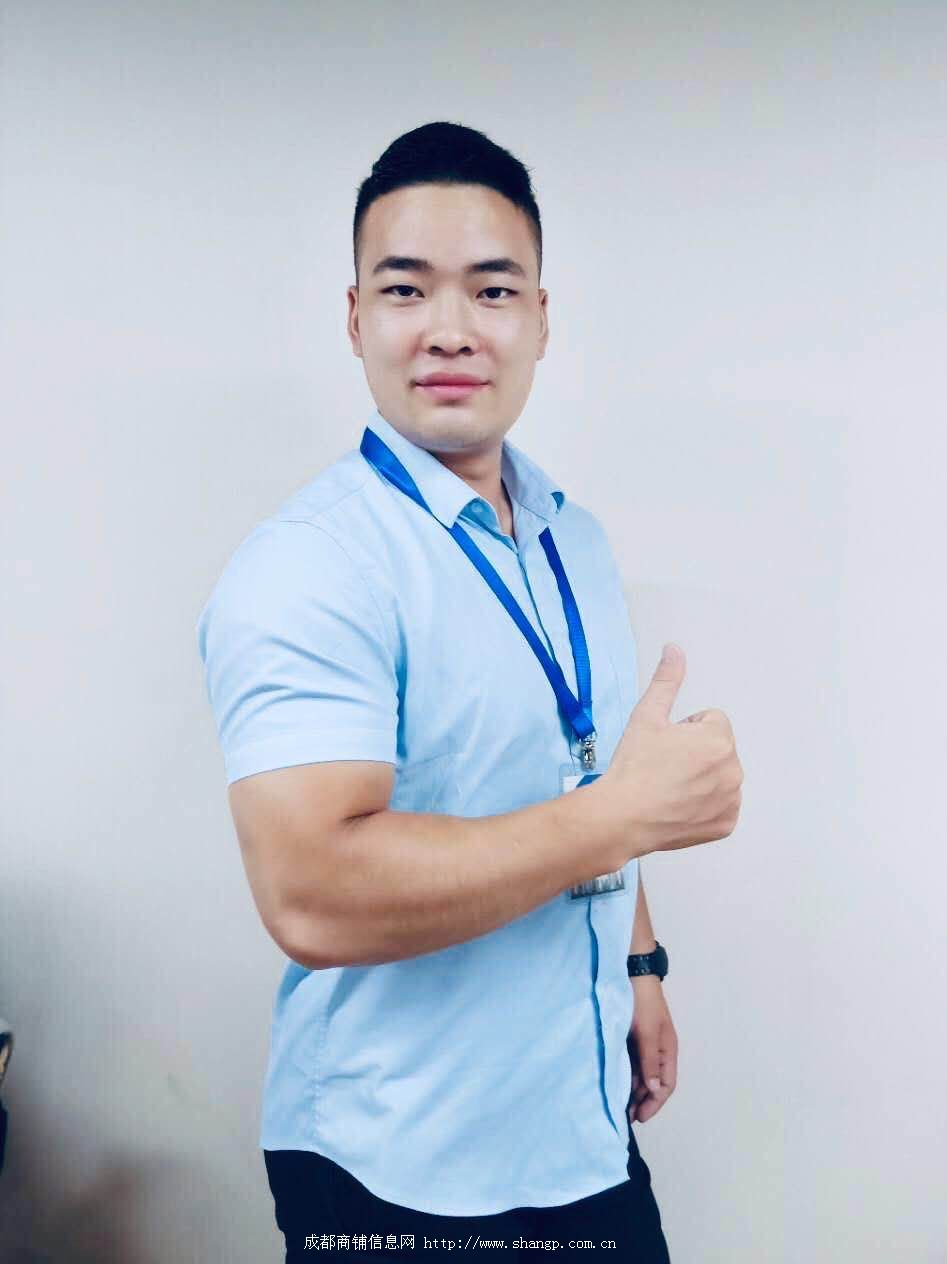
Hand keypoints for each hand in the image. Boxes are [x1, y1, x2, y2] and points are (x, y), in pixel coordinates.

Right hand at [599, 643, 743, 858]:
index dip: (684, 730)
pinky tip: (679, 806)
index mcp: (719, 740)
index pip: (711, 721)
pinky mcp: (726, 823)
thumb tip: (674, 650)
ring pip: (718, 776)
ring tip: (669, 788)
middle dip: (695, 753)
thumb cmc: (634, 768)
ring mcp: (731, 800)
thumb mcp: (647, 716)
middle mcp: (733, 771)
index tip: (665, 746)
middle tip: (664, 767)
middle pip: (716, 749)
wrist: (622, 817)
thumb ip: (667, 680)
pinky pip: (720, 806)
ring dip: (701, 778)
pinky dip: (703, 806)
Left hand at [627, 977, 677, 1123]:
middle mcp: (657, 1050)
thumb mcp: (647, 1032)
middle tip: (626, 1116)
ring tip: (619, 1105)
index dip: (654, 1103)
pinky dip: (626, 1075)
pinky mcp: (631, 1037)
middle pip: (653, 1082)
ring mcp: (644, 1044)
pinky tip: (615, 1083)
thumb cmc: (642, 1002)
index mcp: (667, 1050)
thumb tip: (653, 1088)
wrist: (632, 973)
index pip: (666, 1085)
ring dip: (633, 1090)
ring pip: (641, 1074)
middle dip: (642, 1100)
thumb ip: (650, 1061)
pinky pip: (631, 1063)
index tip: (639, 1117)